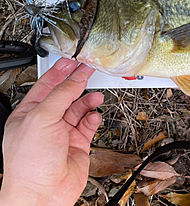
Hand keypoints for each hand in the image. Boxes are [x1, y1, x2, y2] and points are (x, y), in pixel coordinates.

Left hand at [0, 58, 103, 205]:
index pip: (46, 86)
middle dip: (77, 83)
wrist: (43, 194)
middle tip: (90, 70)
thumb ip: (61, 94)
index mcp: (29, 114)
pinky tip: (94, 115)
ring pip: (79, 109)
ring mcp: (62, 134)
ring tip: (96, 95)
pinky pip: (88, 124)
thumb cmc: (30, 162)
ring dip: (88, 100)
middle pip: (65, 95)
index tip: (72, 61)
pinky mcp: (77, 144)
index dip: (60, 72)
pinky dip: (93, 117)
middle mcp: (45, 122)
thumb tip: (75, 78)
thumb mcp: (42, 118)